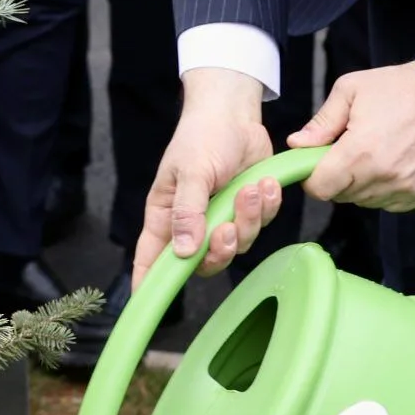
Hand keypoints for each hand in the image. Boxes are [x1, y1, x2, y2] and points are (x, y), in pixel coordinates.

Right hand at [135, 68, 288, 280]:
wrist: (233, 111)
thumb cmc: (201, 135)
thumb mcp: (191, 171)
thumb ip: (188, 212)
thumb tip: (182, 252)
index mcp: (166, 215)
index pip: (151, 259)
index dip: (148, 284)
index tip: (147, 303)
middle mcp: (192, 223)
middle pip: (203, 262)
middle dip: (220, 250)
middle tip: (228, 227)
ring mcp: (221, 216)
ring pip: (238, 244)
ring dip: (248, 220)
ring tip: (252, 189)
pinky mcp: (248, 208)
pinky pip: (260, 224)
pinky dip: (266, 207)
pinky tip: (266, 185)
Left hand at [288, 62, 414, 212]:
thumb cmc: (398, 88)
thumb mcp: (350, 91)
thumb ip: (321, 122)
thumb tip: (297, 144)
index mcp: (359, 151)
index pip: (320, 189)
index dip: (312, 178)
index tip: (317, 164)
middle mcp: (381, 175)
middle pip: (340, 196)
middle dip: (337, 176)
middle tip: (349, 149)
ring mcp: (403, 186)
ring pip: (363, 201)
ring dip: (360, 184)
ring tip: (373, 152)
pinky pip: (388, 203)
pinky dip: (383, 189)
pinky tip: (390, 163)